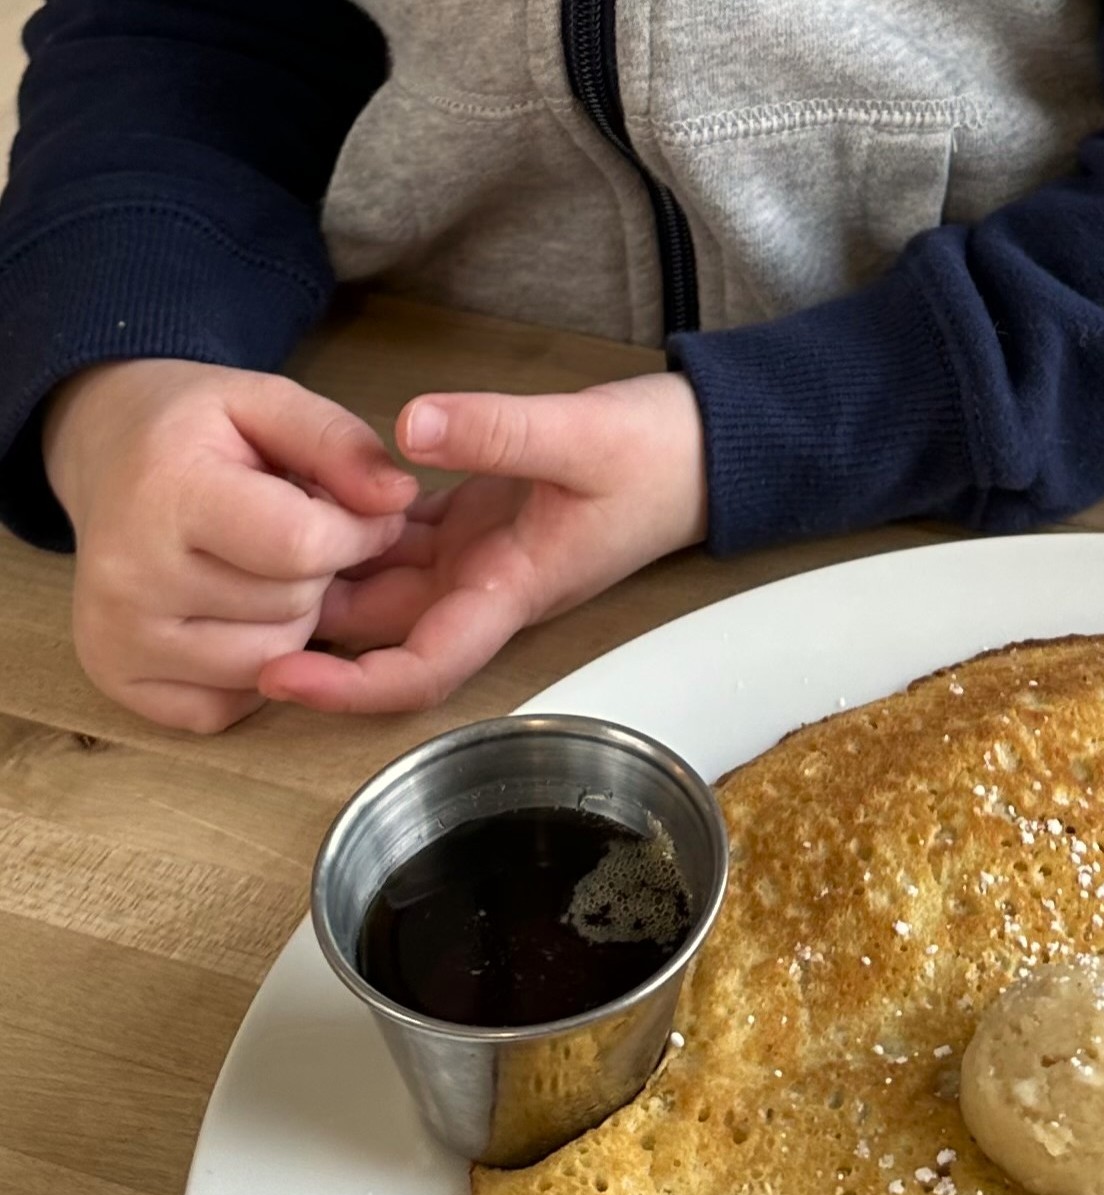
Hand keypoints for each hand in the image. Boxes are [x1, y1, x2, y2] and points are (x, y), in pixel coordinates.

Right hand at [43, 360, 417, 732]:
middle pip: (293, 606)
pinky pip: (230, 706)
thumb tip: (398, 498)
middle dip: (320, 573)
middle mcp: (128, 576)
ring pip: (273, 663)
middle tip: (289, 533)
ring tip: (261, 569)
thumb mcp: (266, 400)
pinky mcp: (117, 680)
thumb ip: (339, 442)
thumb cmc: (192, 431)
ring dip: (292, 622)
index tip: (357, 510)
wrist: (101, 456)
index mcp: (165, 494)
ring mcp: (116, 637)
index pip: (304, 546)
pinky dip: (252, 670)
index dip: (358, 532)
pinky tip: (234, 613)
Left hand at [258, 372, 708, 712]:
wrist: (706, 448)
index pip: (424, 667)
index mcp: (512, 590)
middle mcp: (487, 589)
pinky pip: (399, 542)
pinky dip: (351, 529)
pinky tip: (301, 499)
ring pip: (383, 587)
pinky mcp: (478, 525)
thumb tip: (409, 424)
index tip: (278, 674)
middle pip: (382, 635)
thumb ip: (498, 431)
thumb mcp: (583, 435)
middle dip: (309, 630)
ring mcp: (481, 560)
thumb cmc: (660, 457)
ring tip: (243, 547)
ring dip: (323, 577)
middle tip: (222, 601)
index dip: (349, 686)